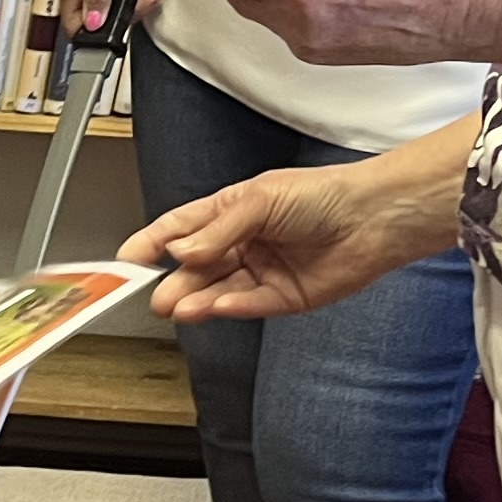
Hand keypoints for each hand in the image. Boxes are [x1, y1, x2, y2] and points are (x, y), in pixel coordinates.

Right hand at [124, 161, 450, 322]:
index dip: (154, 242)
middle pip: (198, 267)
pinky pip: (250, 305)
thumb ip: (219, 228)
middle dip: (174, 281)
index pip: (183, 227)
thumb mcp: (260, 199)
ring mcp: (263, 272)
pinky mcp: (284, 298)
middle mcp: (245, 243)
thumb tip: (182, 250)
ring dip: (197, 299)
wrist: (373, 218)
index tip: (127, 258)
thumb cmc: (323, 194)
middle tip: (151, 294)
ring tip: (177, 306)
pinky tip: (214, 306)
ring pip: (219, 290)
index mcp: (233, 211)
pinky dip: (230, 307)